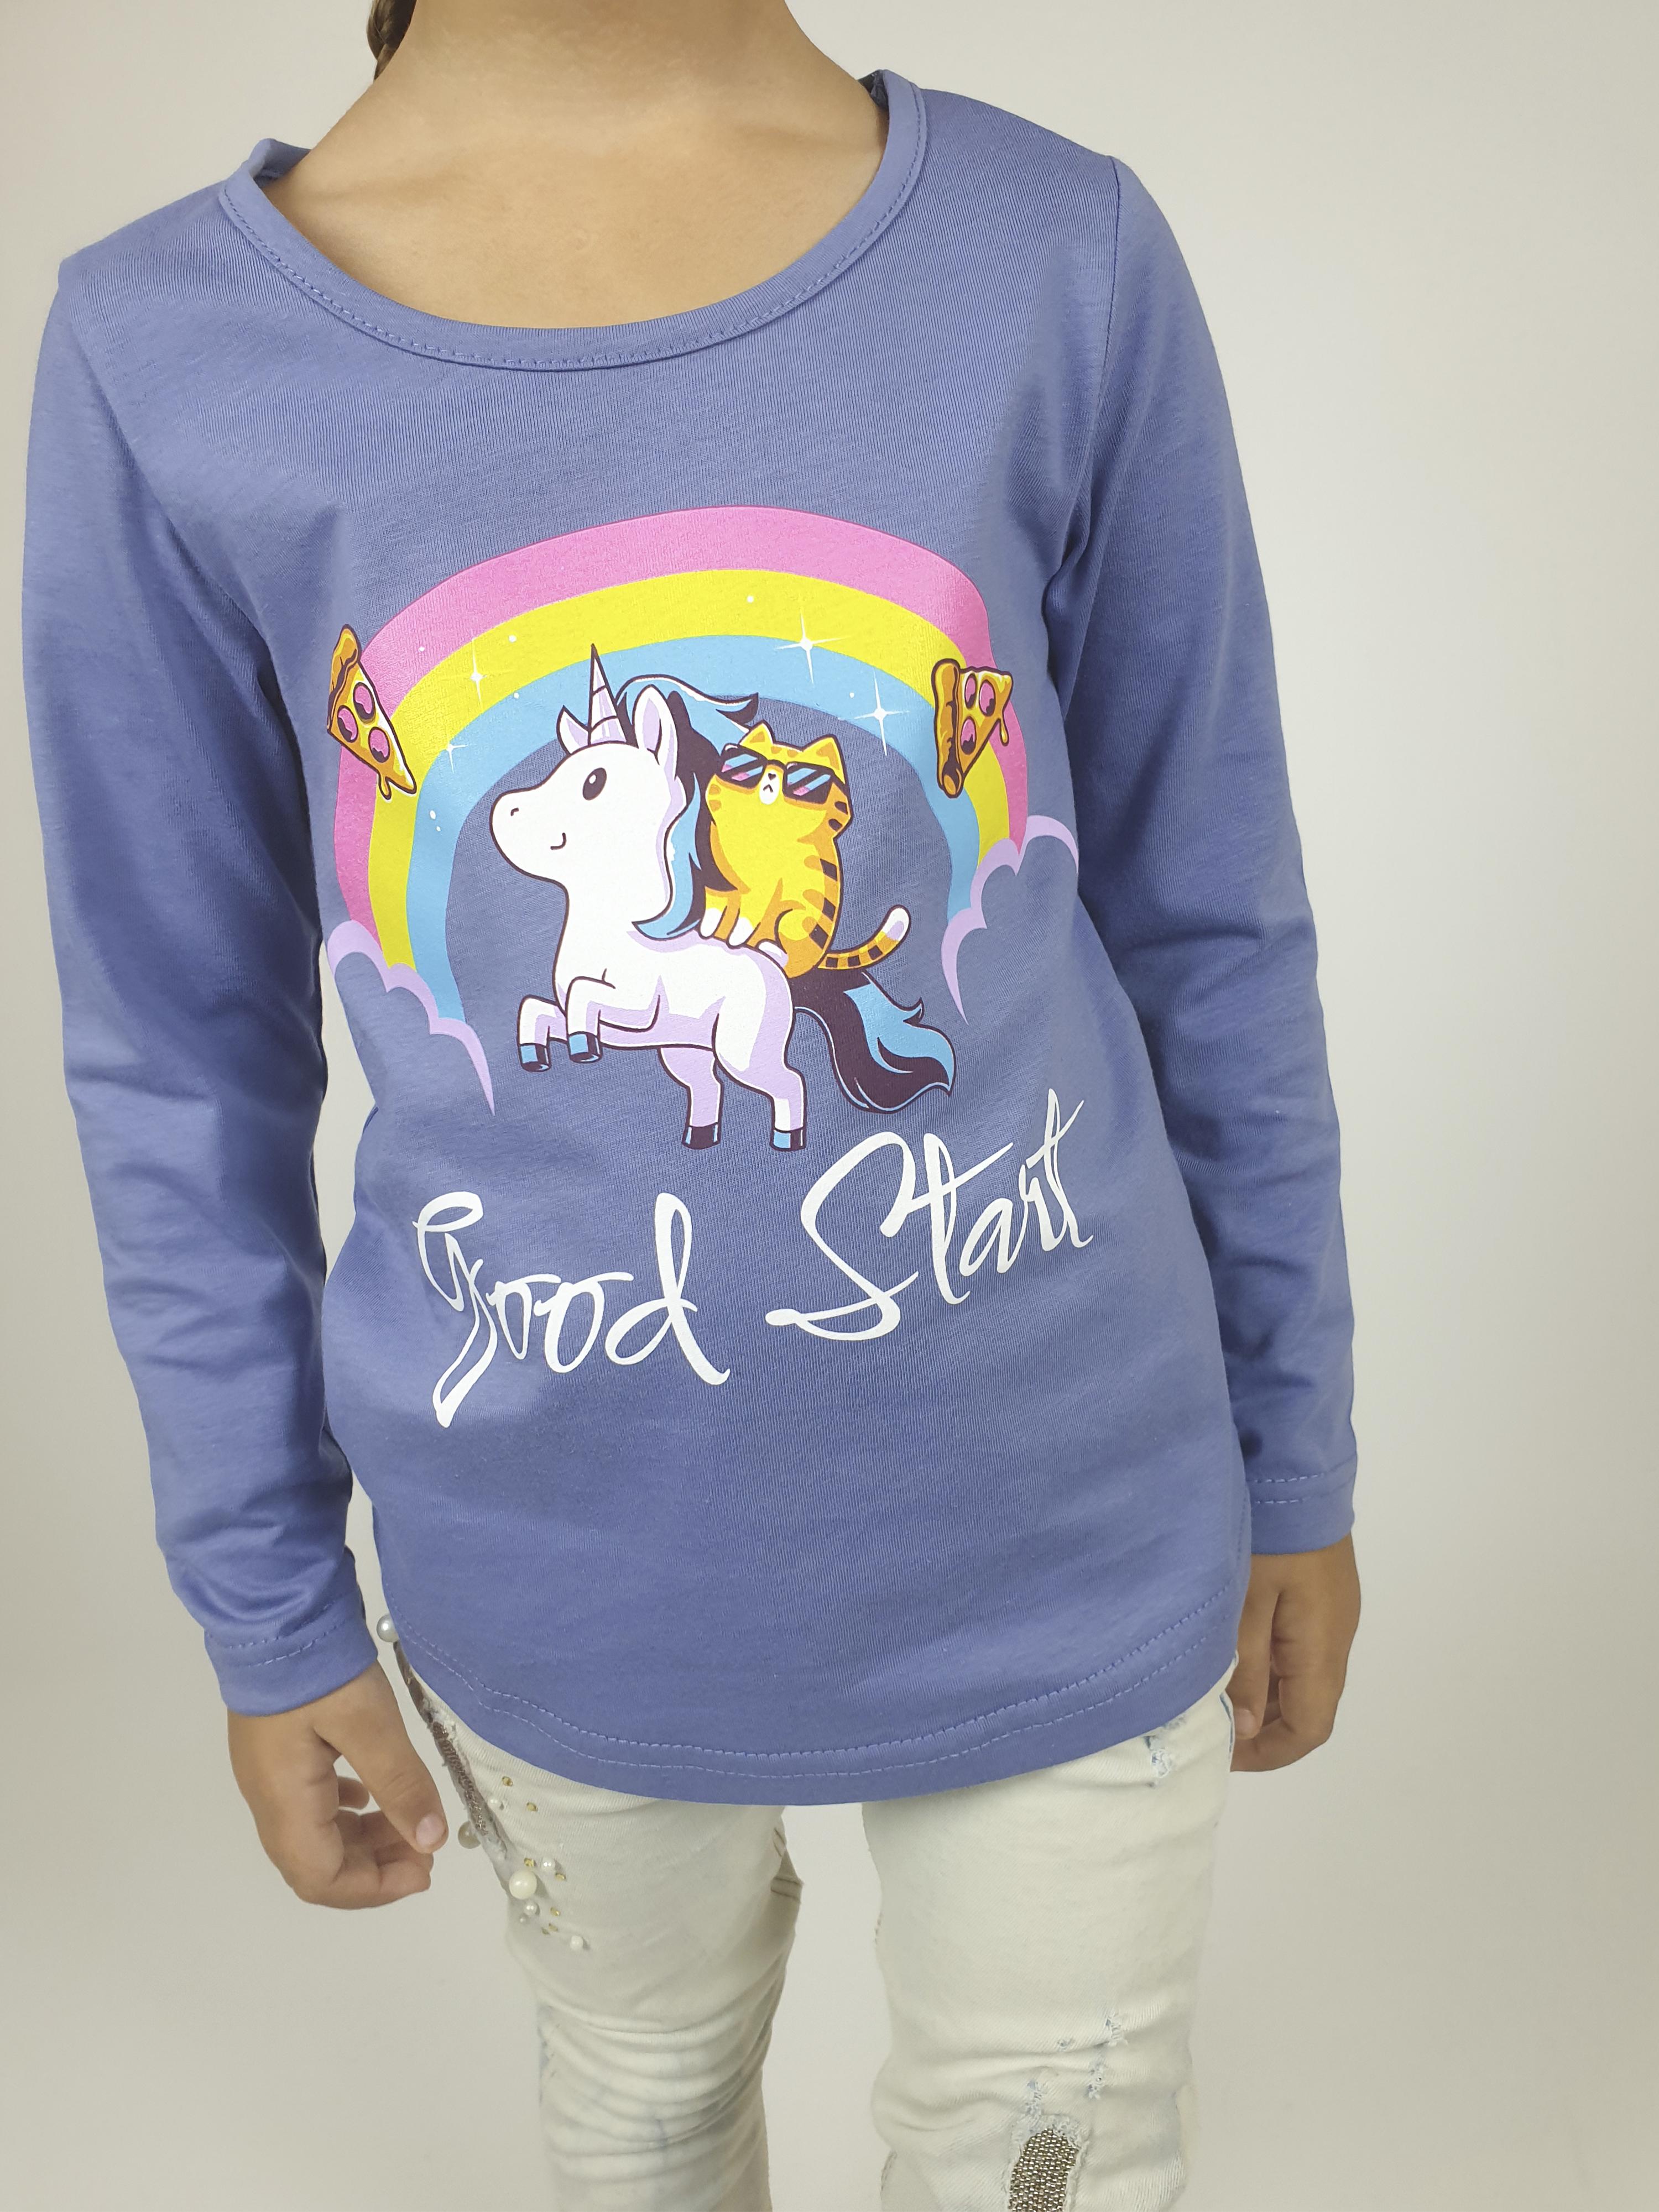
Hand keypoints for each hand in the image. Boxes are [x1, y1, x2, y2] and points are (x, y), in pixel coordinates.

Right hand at [227, 1661, 446, 1906]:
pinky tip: (372, 1792)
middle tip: (426, 1849)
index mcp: (285, 1802)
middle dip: (374, 1869)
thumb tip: (430, 1841)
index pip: (322, 1880)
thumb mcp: (370, 1723)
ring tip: (409, 1823)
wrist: (272, 1612)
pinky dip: (347, 1811)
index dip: (374, 1889)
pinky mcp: (276, 1752)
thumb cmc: (320, 1669)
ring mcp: (268, 1775)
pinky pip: (310, 1804)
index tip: (425, 1871)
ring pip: (314, 1835)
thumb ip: (400, 1784)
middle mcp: (268, 1799)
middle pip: (316, 1865)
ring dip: (363, 1840)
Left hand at [1228, 1534, 1360, 1771]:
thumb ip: (1246, 1669)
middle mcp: (1337, 1635)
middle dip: (1266, 1728)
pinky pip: (1301, 1645)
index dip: (1269, 1753)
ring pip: (1305, 1676)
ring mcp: (1333, 1611)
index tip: (1224, 1752)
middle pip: (1310, 1706)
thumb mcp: (1244, 1604)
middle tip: (1214, 1725)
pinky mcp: (1322, 1590)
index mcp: (1321, 1646)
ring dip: (1268, 1694)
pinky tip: (1238, 1651)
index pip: (1310, 1727)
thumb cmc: (1267, 1535)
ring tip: (1219, 1692)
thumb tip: (1249, 1729)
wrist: (1294, 1466)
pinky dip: (1272, 1662)